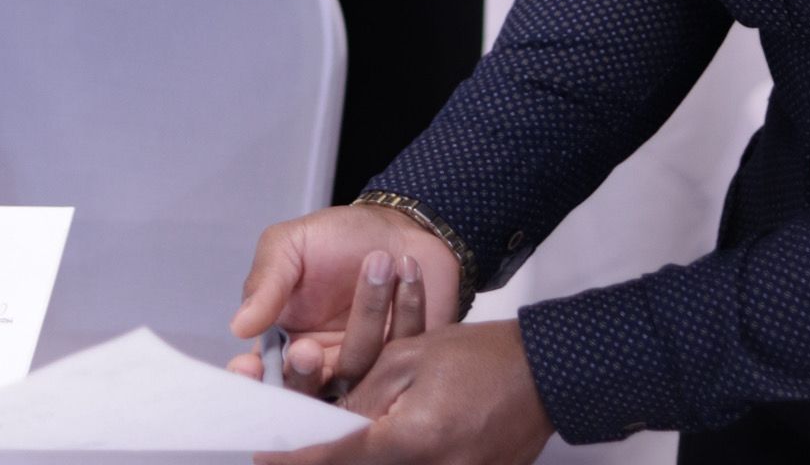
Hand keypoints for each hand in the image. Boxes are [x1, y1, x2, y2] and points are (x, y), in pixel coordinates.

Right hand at [228, 204, 460, 392]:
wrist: (401, 228)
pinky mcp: (403, 367)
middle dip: (302, 376)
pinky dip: (405, 310)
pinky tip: (405, 268)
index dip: (252, 381)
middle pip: (304, 393)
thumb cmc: (340, 236)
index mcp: (285, 339)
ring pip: (356, 375)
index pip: (261, 374)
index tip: (249, 369)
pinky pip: (402, 359)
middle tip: (307, 349)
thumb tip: (239, 327)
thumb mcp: (291, 245)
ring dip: (368, 317)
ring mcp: (364, 371)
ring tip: (380, 262)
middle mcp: (322, 364)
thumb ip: (267, 281)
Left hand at [261, 320, 553, 464]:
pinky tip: (390, 438)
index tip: (265, 453)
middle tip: (302, 445)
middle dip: (331, 457)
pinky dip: (395, 458)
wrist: (543, 375)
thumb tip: (331, 425)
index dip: (298, 457)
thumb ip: (365, 397)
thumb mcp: (410, 357)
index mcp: (410, 439)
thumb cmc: (477, 356)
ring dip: (364, 455)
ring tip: (344, 438)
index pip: (338, 457)